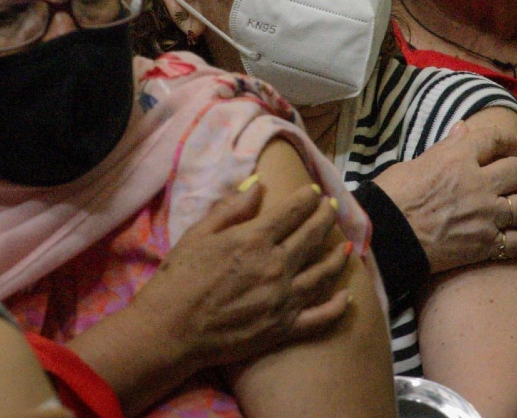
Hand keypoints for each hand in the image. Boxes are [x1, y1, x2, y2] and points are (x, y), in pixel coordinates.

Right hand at [129, 180, 349, 370]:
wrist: (169, 330)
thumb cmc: (179, 278)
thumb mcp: (199, 234)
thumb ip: (232, 209)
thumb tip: (259, 186)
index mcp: (254, 240)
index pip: (293, 211)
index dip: (307, 198)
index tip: (314, 192)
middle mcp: (276, 266)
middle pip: (313, 235)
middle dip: (327, 216)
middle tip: (333, 207)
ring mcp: (283, 299)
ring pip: (324, 273)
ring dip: (339, 255)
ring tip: (347, 245)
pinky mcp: (283, 328)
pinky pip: (320, 317)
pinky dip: (337, 306)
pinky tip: (345, 296)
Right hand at [373, 121, 516, 273]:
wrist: (386, 236)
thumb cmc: (392, 196)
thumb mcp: (415, 163)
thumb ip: (446, 147)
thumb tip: (463, 128)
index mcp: (458, 157)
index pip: (494, 140)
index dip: (511, 141)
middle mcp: (479, 183)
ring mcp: (486, 214)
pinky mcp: (486, 244)